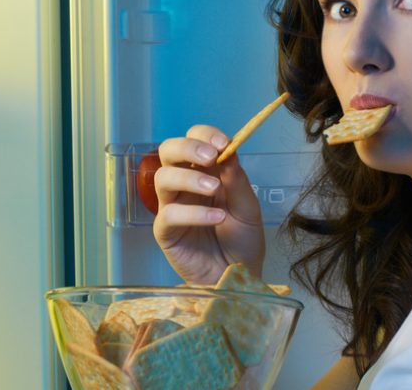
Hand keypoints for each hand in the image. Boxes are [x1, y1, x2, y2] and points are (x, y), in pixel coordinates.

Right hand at [152, 125, 264, 284]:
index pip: (194, 139)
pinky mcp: (165, 231)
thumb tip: (227, 151)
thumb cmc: (242, 240)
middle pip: (168, 151)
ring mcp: (172, 206)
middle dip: (187, 147)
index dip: (204, 135)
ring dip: (189, 178)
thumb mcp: (248, 208)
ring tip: (214, 190)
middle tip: (210, 157)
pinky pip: (169, 214)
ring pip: (162, 178)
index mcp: (205, 171)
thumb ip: (236, 180)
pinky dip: (193, 213)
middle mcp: (184, 184)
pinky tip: (216, 218)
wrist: (240, 275)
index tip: (223, 143)